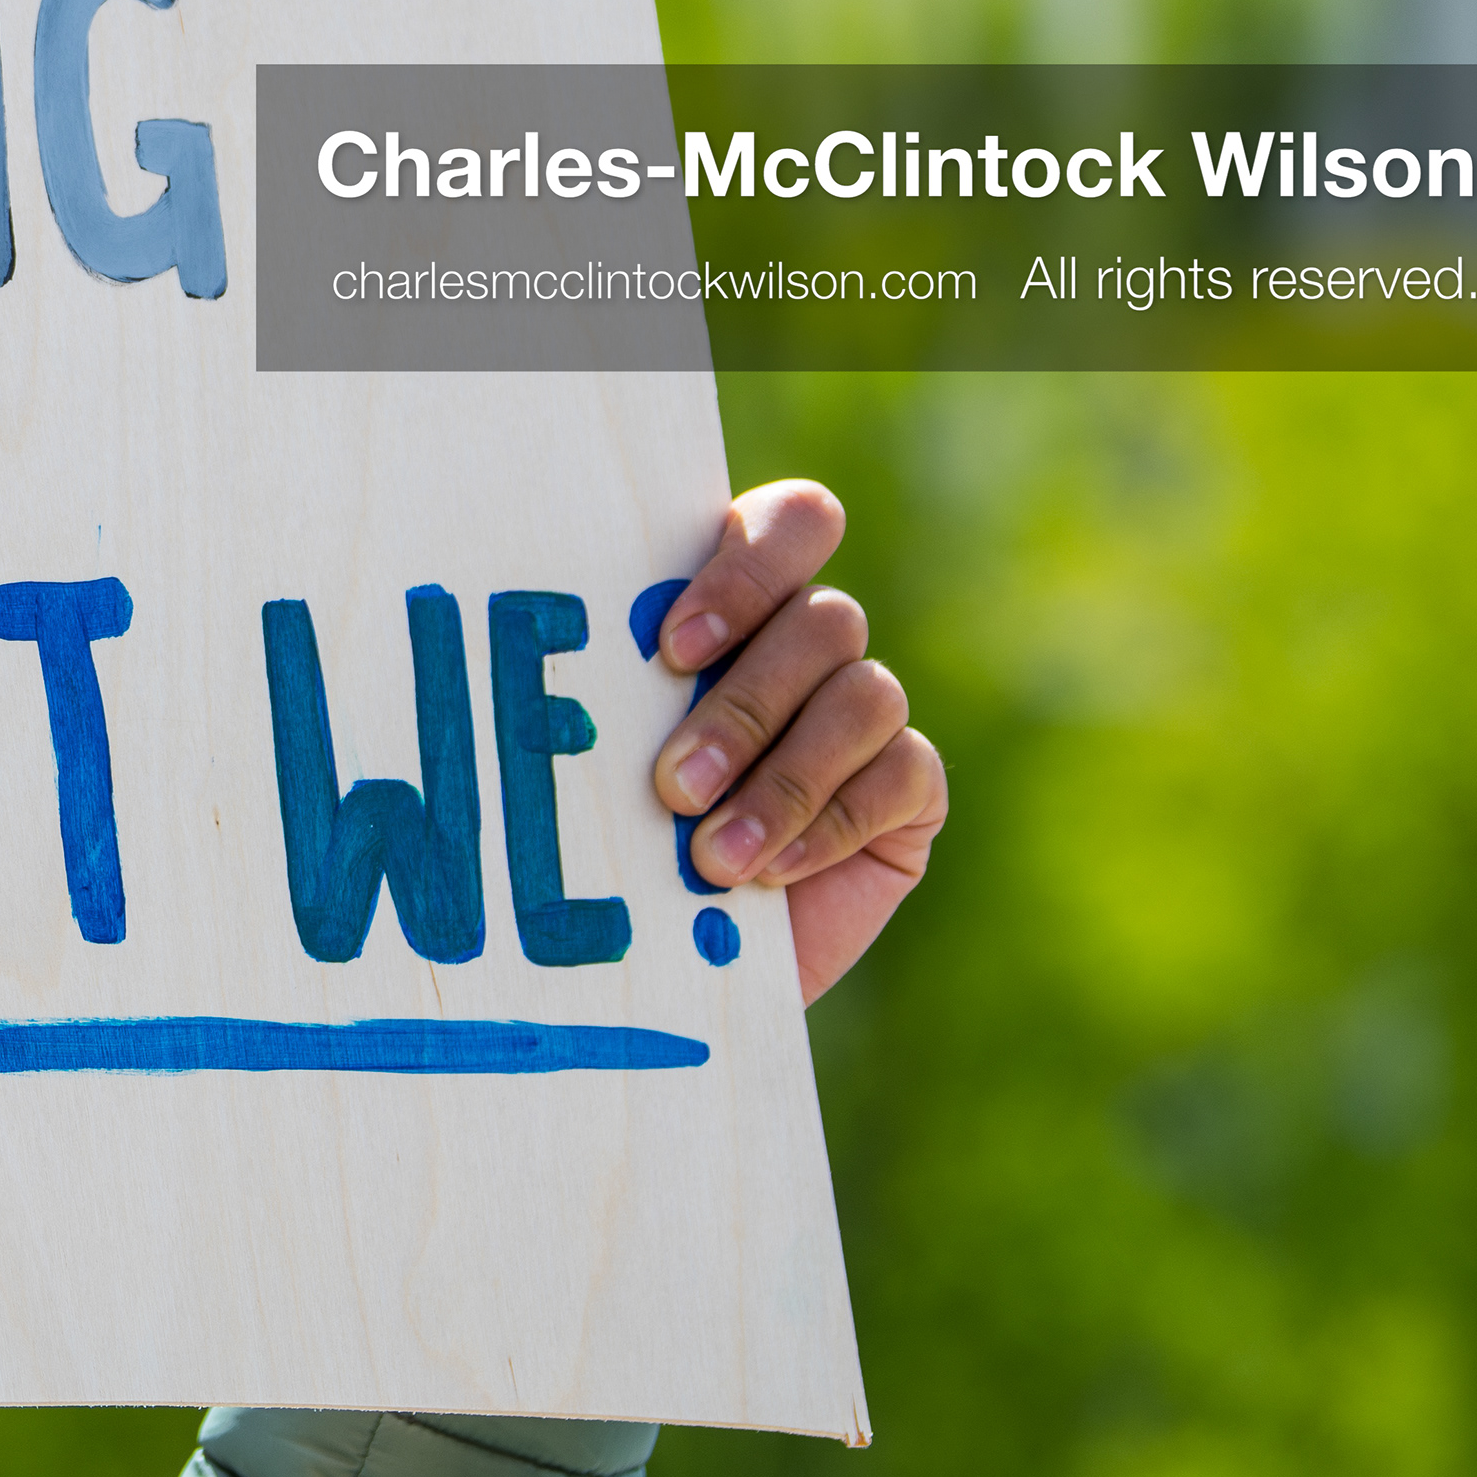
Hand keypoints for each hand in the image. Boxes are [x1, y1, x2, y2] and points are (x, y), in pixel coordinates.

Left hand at [644, 481, 945, 1004]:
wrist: (668, 952)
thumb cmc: (616, 834)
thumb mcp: (605, 753)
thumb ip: (616, 689)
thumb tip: (567, 648)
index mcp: (741, 600)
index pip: (792, 524)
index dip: (744, 574)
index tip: (670, 651)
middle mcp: (814, 641)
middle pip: (823, 619)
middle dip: (743, 707)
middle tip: (673, 785)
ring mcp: (870, 710)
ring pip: (864, 695)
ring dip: (781, 780)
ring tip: (711, 856)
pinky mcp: (910, 788)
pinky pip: (902, 775)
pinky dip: (828, 824)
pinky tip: (769, 872)